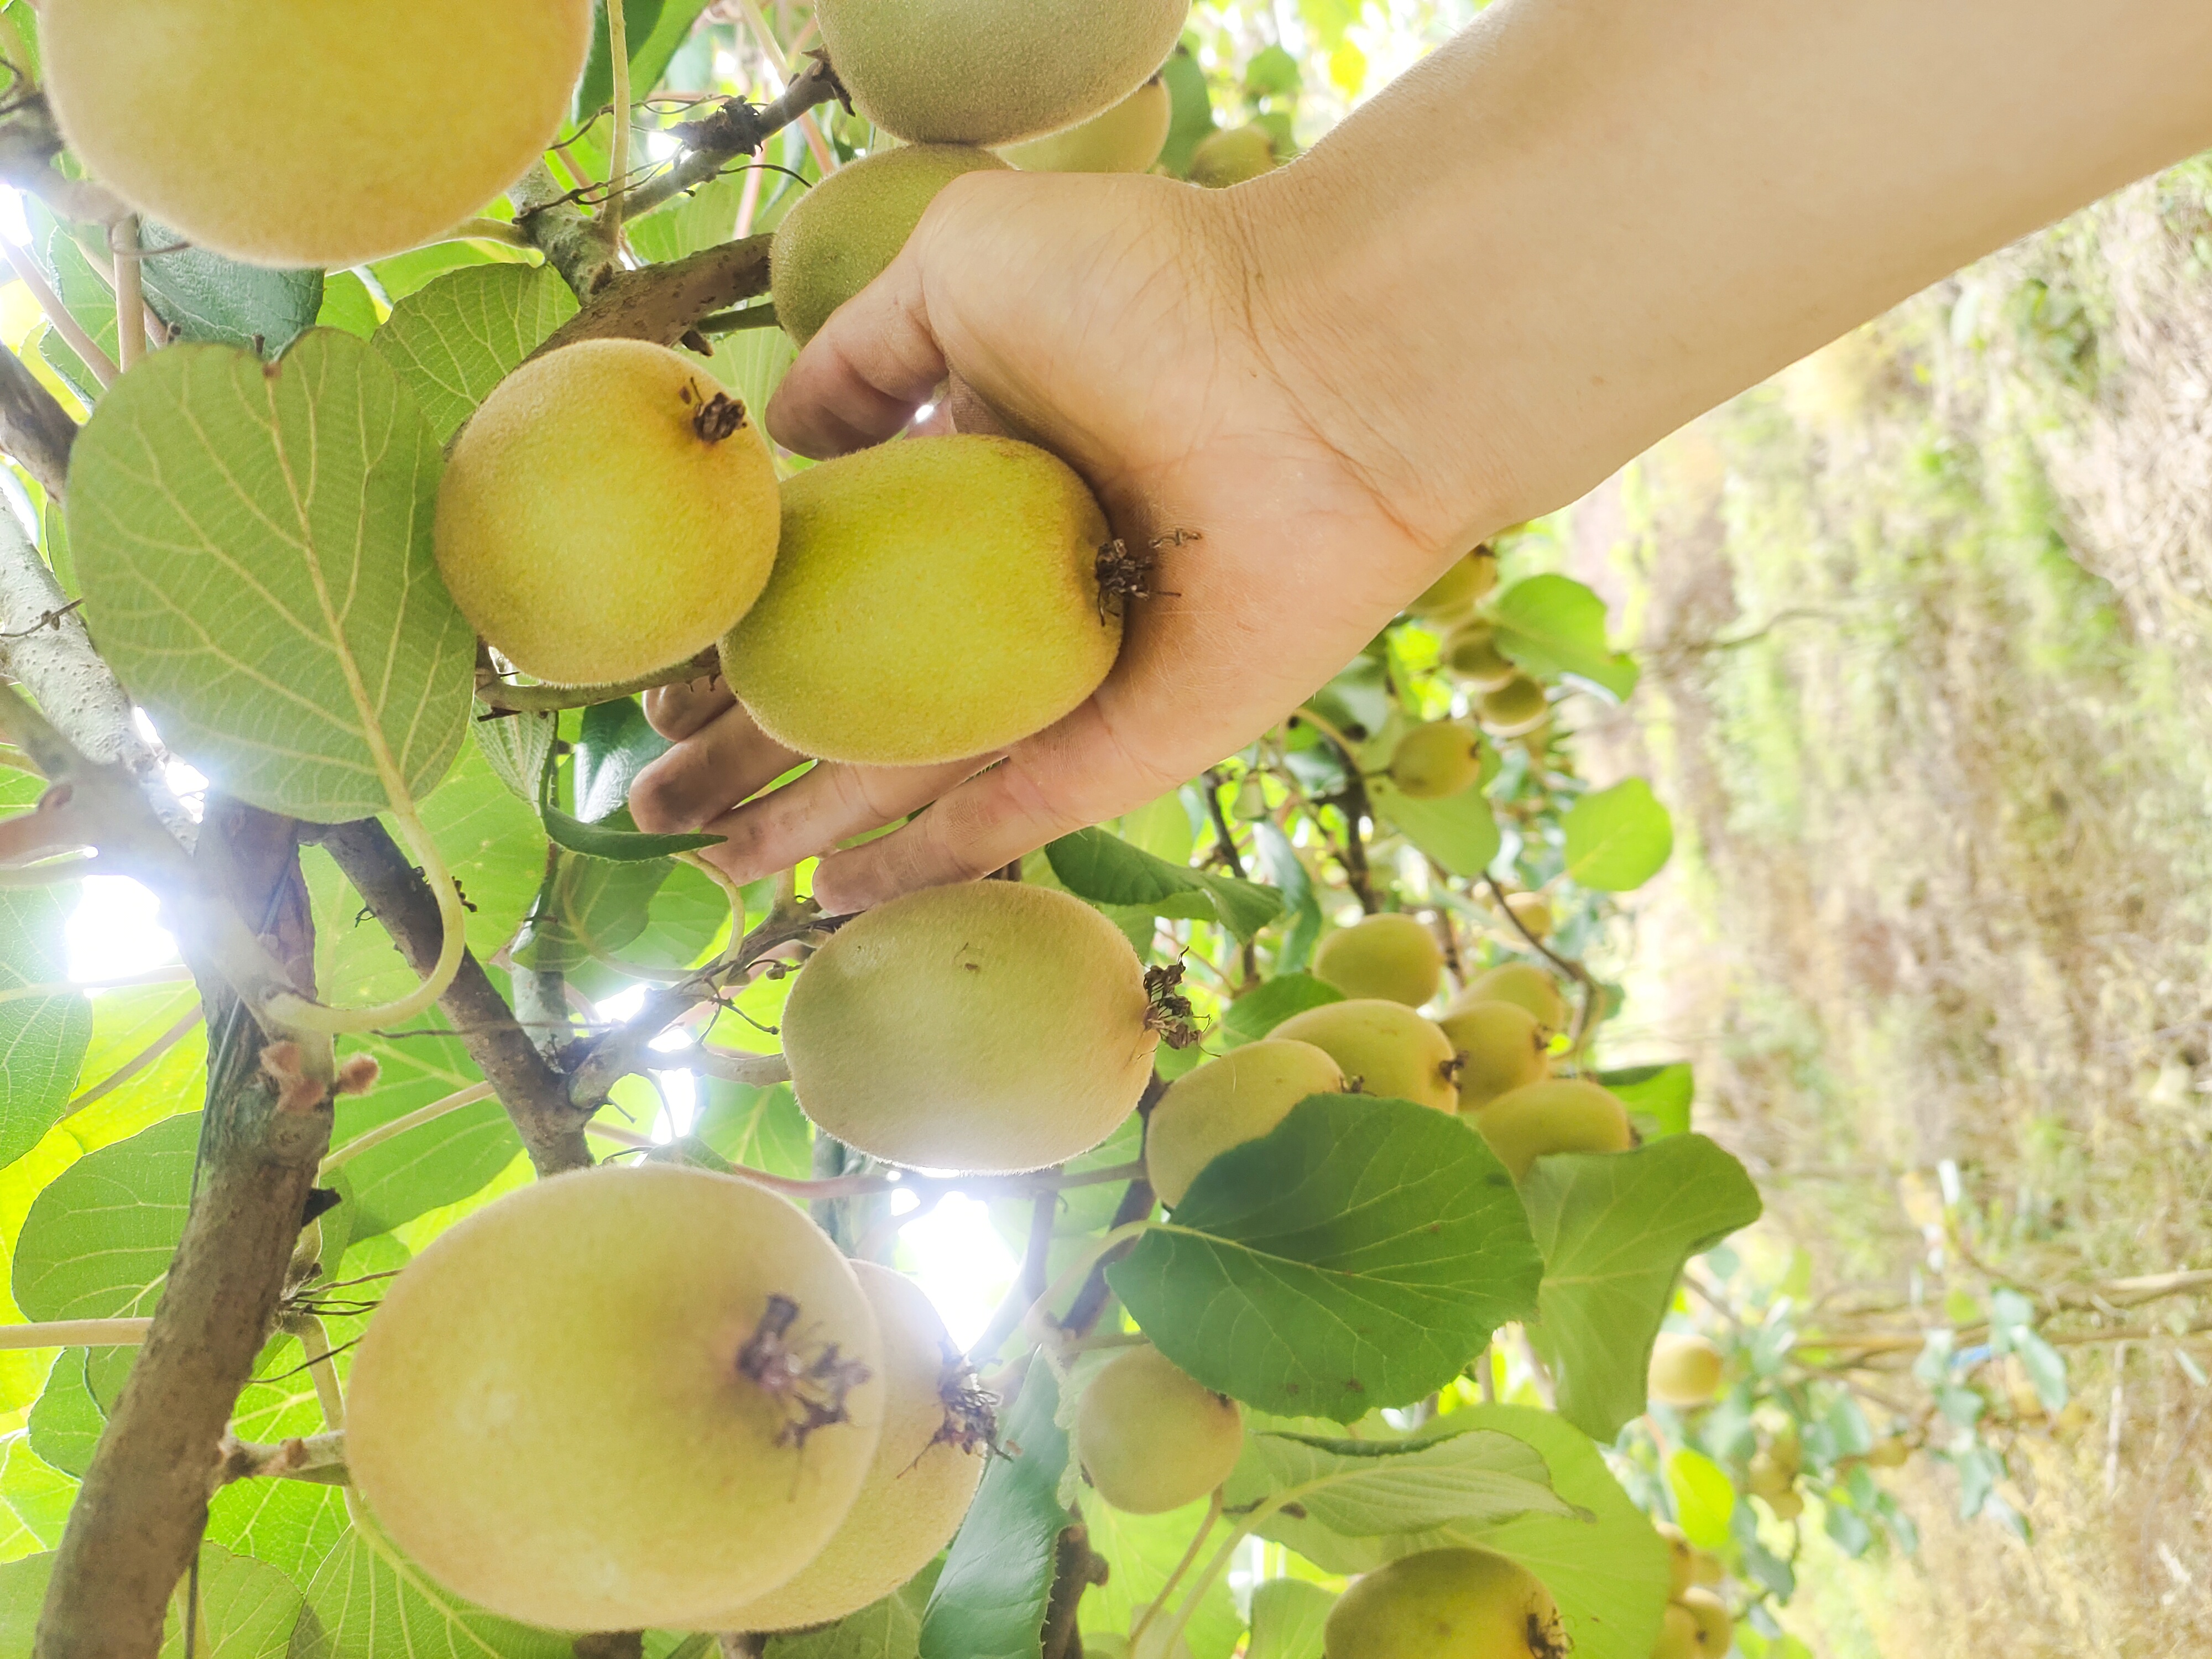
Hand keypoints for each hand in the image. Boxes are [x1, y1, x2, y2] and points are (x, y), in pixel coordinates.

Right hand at [629, 169, 1467, 912]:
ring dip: (800, 823)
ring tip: (704, 864)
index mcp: (971, 488)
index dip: (742, 637)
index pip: (829, 586)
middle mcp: (1011, 593)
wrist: (1314, 368)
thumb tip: (789, 432)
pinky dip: (922, 862)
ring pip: (906, 774)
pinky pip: (1006, 820)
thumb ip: (864, 349)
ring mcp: (1066, 678)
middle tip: (647, 804)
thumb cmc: (1153, 292)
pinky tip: (830, 894)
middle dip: (746, 751)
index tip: (665, 682)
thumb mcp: (964, 267)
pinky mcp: (1126, 745)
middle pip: (849, 695)